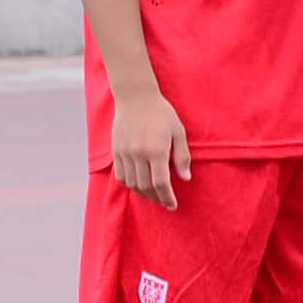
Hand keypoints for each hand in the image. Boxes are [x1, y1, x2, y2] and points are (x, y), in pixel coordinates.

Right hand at [110, 94, 190, 208]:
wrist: (136, 98)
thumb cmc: (162, 113)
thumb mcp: (179, 132)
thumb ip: (182, 156)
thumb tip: (185, 178)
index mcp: (156, 150)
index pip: (161, 183)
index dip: (167, 197)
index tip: (173, 205)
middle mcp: (138, 154)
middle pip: (146, 186)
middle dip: (157, 199)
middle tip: (166, 203)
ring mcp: (124, 153)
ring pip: (132, 184)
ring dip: (143, 194)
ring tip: (155, 196)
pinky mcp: (116, 151)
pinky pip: (121, 176)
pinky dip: (130, 185)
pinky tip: (140, 185)